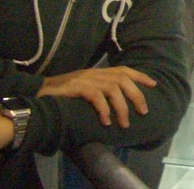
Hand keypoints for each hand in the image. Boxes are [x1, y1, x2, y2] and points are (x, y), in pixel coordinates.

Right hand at [38, 66, 155, 127]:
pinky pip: (96, 97)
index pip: (125, 70)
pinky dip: (104, 110)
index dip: (140, 76)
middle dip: (137, 95)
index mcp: (99, 72)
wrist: (39, 92)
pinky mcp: (77, 88)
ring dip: (122, 108)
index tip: (154, 84)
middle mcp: (96, 73)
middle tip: (143, 112)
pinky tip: (105, 122)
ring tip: (124, 124)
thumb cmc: (64, 93)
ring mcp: (87, 79)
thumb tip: (117, 102)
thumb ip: (101, 90)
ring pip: (113, 89)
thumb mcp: (86, 87)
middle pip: (123, 80)